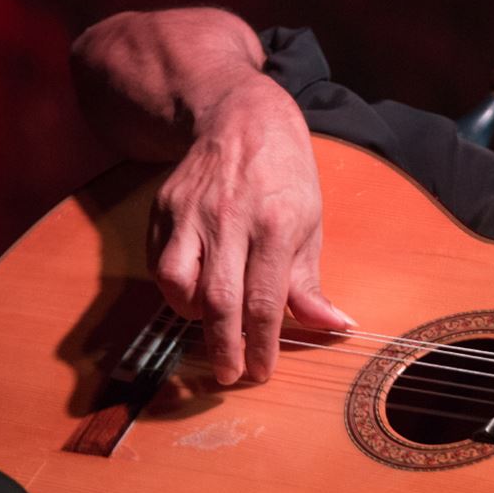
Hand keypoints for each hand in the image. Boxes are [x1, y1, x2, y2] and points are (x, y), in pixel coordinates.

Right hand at [148, 74, 352, 382]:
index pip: (264, 301)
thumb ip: (311, 282)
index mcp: (275, 225)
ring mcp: (190, 213)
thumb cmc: (285, 176)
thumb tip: (334, 327)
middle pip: (218, 300)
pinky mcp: (163, 209)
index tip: (261, 372)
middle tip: (230, 374)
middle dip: (223, 346)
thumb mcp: (311, 223)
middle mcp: (228, 220)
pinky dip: (173, 289)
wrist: (242, 118)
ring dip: (191, 317)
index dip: (261, 345)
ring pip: (175, 282)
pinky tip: (192, 297)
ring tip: (212, 329)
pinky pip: (159, 263)